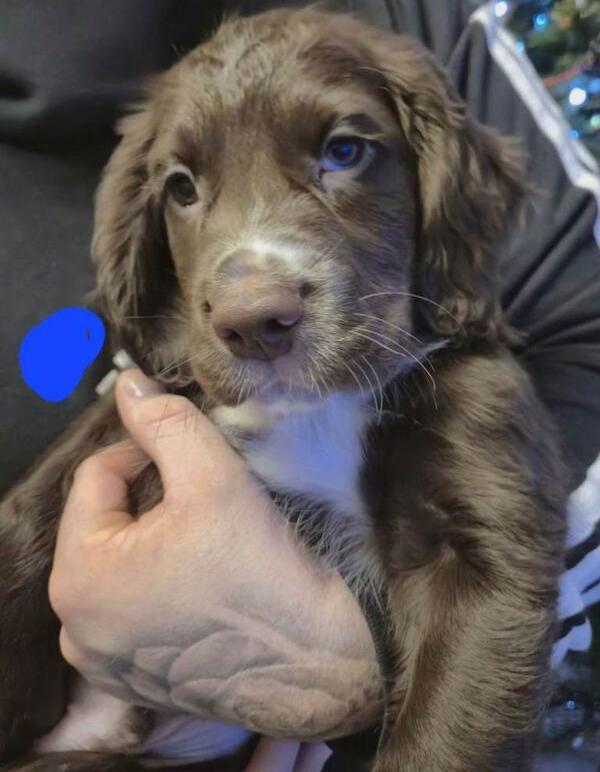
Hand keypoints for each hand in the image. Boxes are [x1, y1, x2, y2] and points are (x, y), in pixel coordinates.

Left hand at [50, 369, 381, 749]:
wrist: (319, 663)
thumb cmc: (261, 569)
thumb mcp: (212, 477)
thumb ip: (165, 422)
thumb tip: (129, 384)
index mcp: (79, 576)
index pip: (98, 476)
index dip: (147, 451)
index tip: (195, 454)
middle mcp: (77, 628)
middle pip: (108, 524)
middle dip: (152, 498)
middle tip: (207, 497)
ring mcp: (105, 661)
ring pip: (123, 565)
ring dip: (157, 540)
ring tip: (209, 539)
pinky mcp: (138, 680)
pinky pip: (135, 608)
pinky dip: (162, 584)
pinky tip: (206, 583)